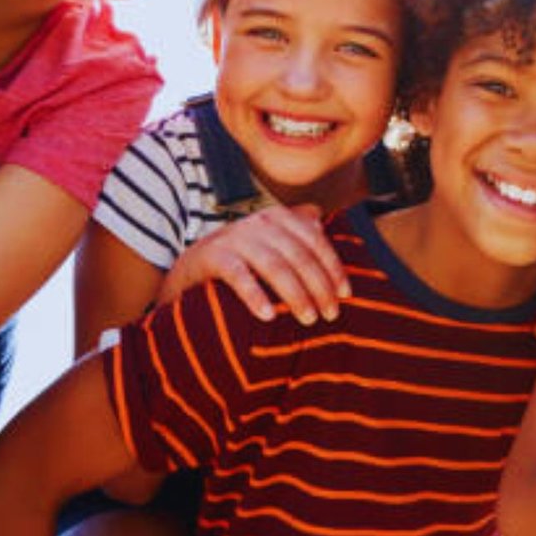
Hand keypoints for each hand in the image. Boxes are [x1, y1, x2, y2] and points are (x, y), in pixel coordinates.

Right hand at [158, 205, 349, 324]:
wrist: (190, 267)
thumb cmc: (242, 258)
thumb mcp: (270, 240)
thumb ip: (294, 228)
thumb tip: (320, 217)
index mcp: (278, 217)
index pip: (315, 242)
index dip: (333, 268)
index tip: (345, 295)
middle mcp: (259, 222)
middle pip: (299, 256)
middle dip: (319, 287)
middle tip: (330, 314)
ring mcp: (235, 238)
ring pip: (275, 266)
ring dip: (296, 294)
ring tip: (308, 318)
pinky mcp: (212, 256)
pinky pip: (239, 275)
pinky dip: (255, 295)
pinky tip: (268, 316)